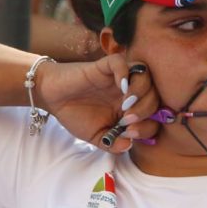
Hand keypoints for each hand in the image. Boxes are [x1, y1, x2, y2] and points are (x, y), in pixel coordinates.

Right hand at [35, 55, 162, 152]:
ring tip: (125, 106)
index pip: (153, 116)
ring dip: (140, 93)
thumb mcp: (96, 136)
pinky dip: (125, 72)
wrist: (52, 99)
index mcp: (131, 109)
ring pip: (144, 76)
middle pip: (154, 96)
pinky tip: (120, 87)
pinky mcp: (104, 66)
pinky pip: (121, 62)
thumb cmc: (76, 115)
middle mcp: (129, 92)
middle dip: (145, 110)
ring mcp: (118, 78)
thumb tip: (128, 145)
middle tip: (127, 121)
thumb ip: (112, 144)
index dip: (148, 127)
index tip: (129, 134)